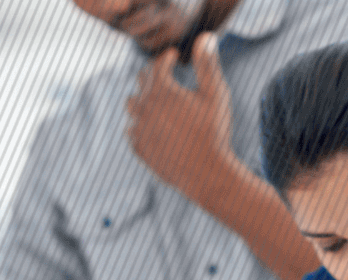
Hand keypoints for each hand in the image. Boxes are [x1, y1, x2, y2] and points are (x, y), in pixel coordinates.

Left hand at [125, 32, 234, 198]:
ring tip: (156, 100)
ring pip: (132, 105)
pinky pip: (132, 130)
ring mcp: (139, 129)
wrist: (206, 174)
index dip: (167, 58)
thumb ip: (207, 64)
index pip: (157, 64)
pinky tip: (153, 126)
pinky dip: (140, 125)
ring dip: (143, 99)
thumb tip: (205, 36)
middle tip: (165, 75)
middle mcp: (144, 107)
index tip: (174, 57)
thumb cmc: (214, 131)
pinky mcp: (139, 148)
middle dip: (153, 75)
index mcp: (162, 90)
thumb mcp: (215, 94)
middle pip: (142, 80)